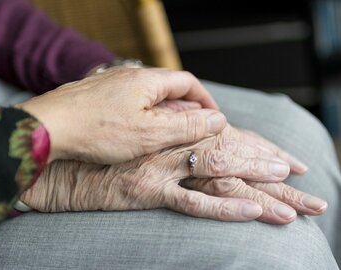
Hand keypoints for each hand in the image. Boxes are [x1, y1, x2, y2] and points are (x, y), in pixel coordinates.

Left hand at [16, 67, 224, 163]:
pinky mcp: (98, 96)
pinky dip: (143, 115)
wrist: (47, 129)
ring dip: (165, 112)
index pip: (188, 82)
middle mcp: (130, 76)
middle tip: (193, 130)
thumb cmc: (97, 130)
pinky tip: (137, 132)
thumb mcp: (150, 133)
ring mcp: (112, 84)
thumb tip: (217, 120)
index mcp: (147, 80)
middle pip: (169, 88)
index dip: (205, 100)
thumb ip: (186, 125)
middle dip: (186, 108)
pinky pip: (130, 102)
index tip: (213, 118)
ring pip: (149, 96)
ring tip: (168, 134)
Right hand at [20, 128, 324, 223]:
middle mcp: (172, 144)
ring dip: (258, 185)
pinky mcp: (149, 190)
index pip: (227, 137)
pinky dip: (224, 207)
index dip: (257, 146)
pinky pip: (193, 201)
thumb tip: (193, 138)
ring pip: (220, 173)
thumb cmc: (104, 148)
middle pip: (231, 153)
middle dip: (268, 165)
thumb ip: (168, 136)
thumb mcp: (140, 139)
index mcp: (173, 131)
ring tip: (292, 203)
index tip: (285, 158)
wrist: (67, 161)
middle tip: (300, 176)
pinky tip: (252, 211)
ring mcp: (163, 167)